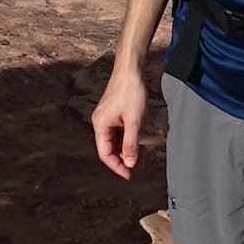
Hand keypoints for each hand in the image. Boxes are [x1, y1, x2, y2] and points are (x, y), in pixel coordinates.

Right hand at [91, 60, 149, 176]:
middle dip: (124, 158)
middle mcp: (100, 122)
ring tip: (143, 154)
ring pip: (115, 140)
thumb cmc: (131, 90)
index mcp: (100, 125)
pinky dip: (128, 139)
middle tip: (139, 165)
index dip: (117, 166)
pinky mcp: (113, 113)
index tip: (129, 175)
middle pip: (109, 148)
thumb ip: (131, 144)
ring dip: (128, 149)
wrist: (131, 69)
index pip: (105, 154)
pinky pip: (118, 132)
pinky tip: (140, 141)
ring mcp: (106, 117)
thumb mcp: (134, 120)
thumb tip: (129, 163)